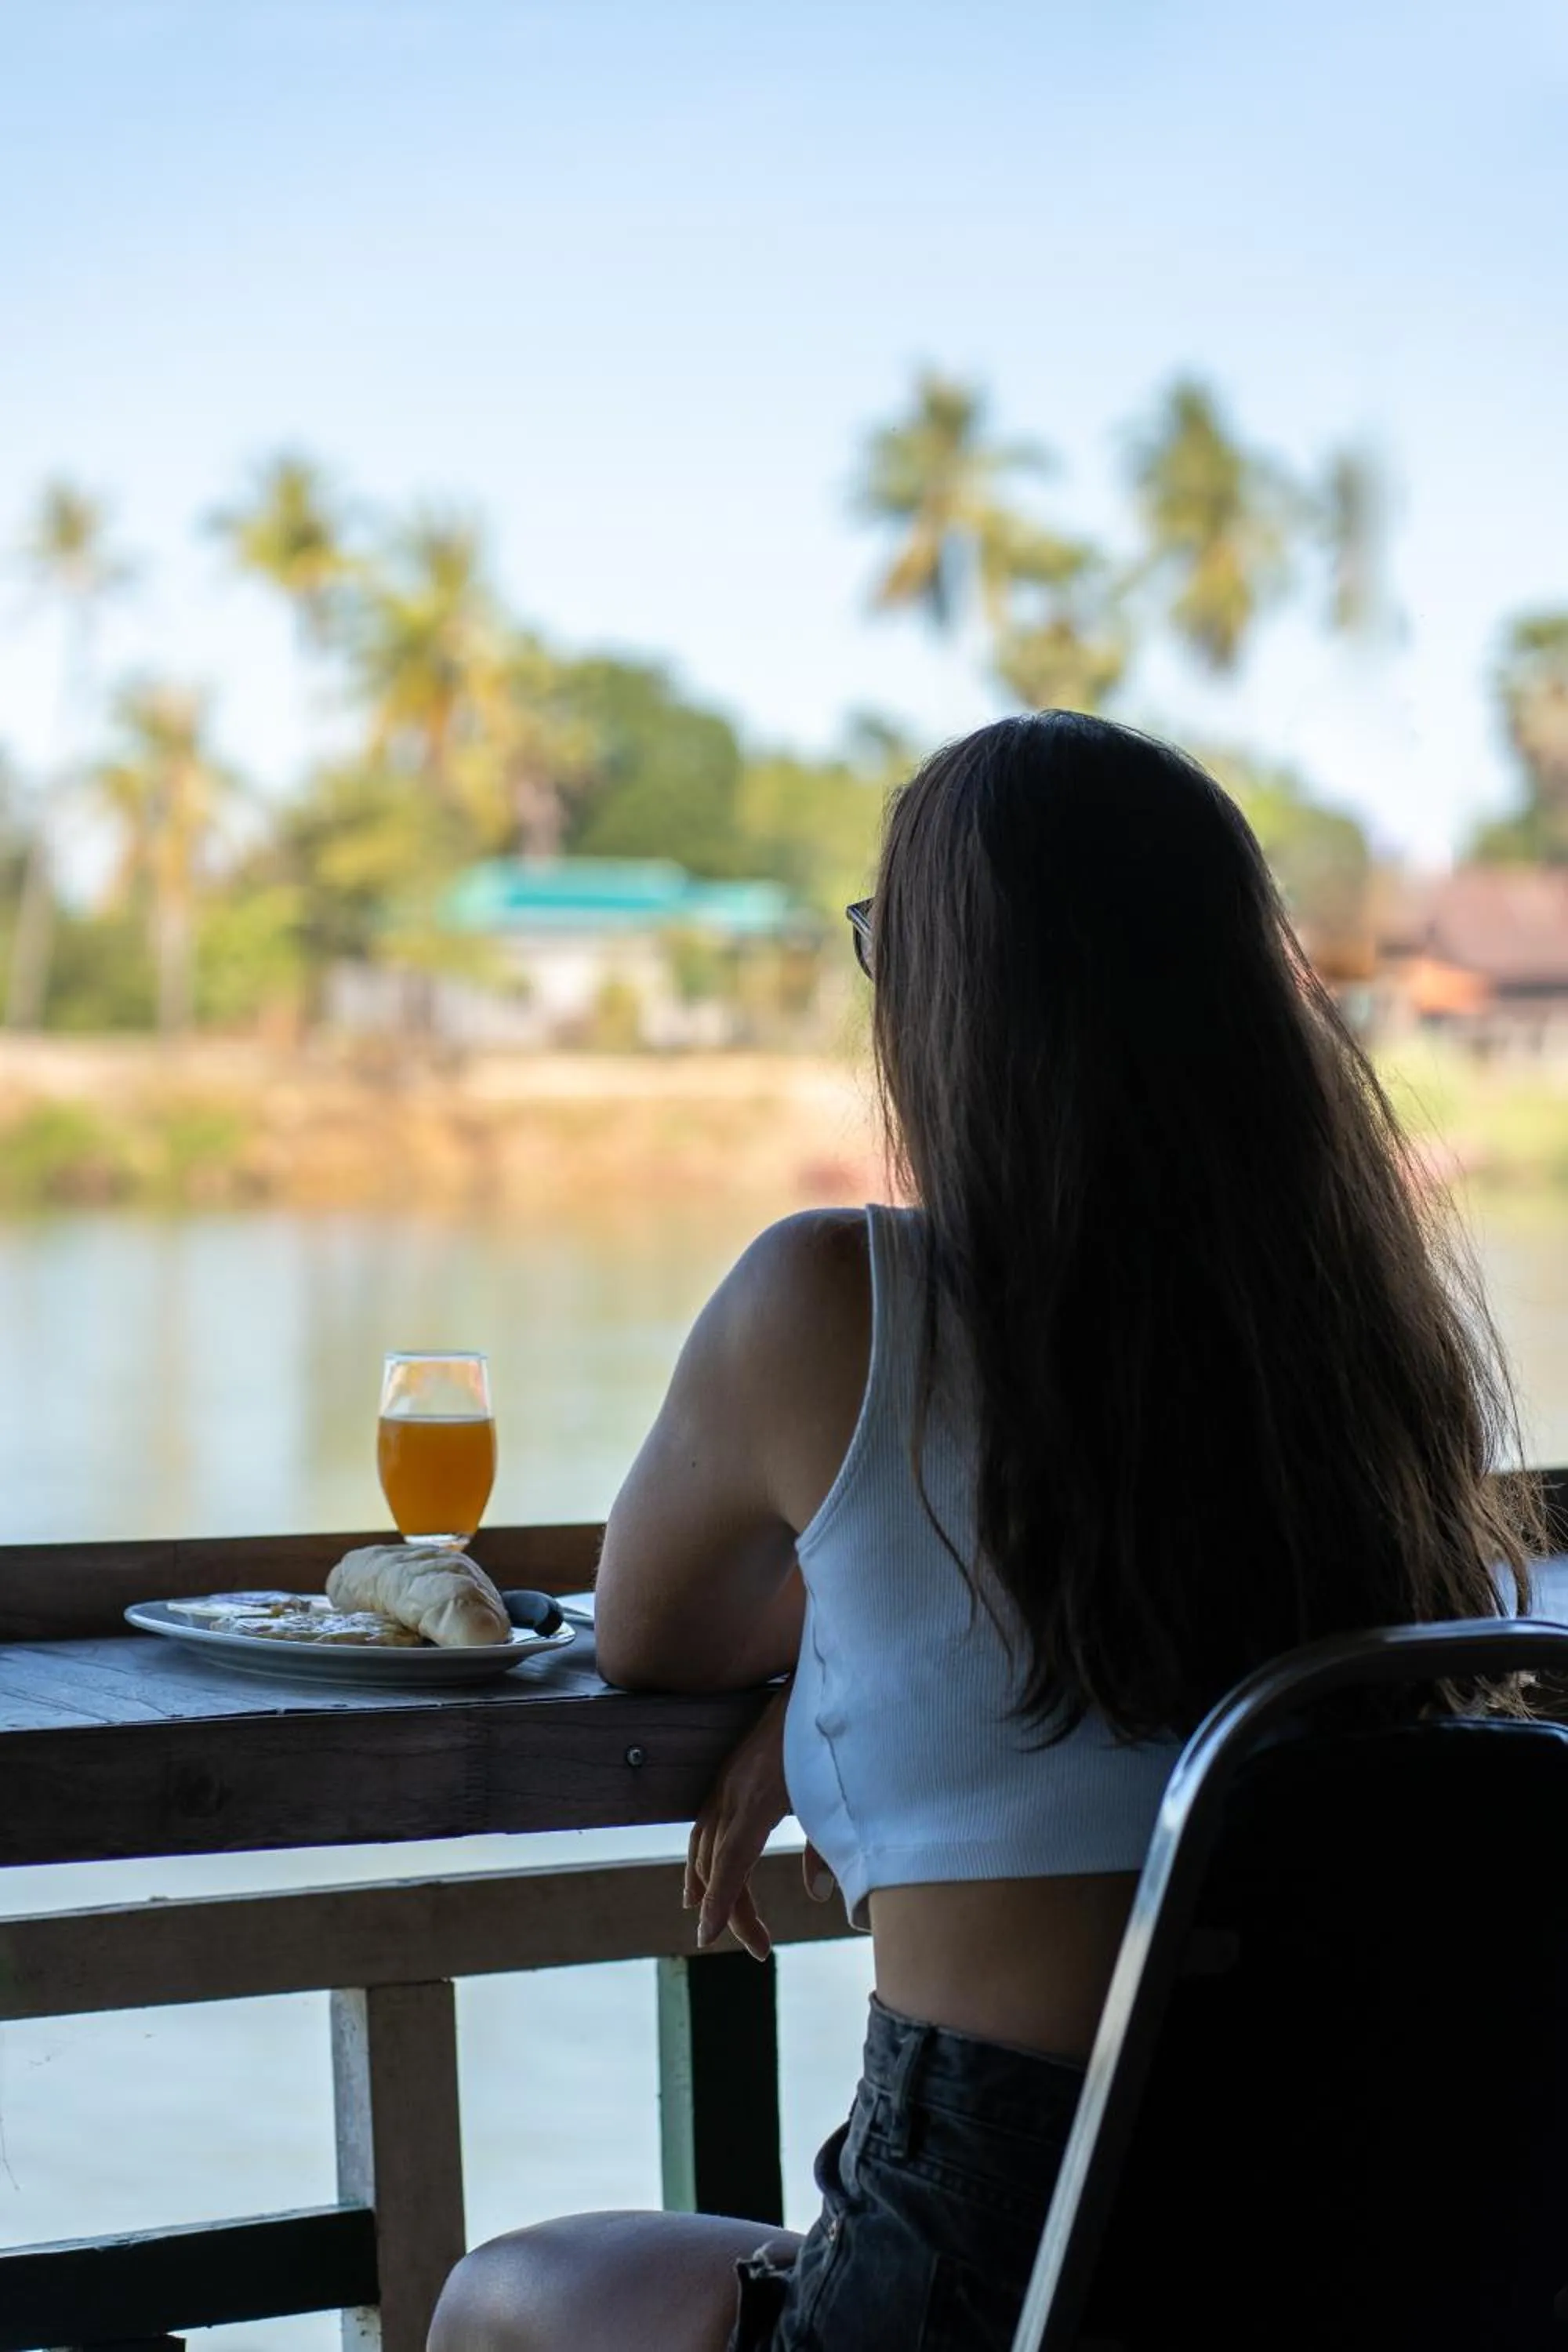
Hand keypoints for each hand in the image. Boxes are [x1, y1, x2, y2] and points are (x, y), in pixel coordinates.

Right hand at [685, 1682, 834, 1960]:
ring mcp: (726, 1782)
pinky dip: (701, 1856)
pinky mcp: (728, 1774)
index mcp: (757, 1801)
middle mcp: (732, 1792)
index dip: (720, 1905)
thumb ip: (827, 1847)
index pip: (730, 1865)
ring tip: (715, 1922)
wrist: (814, 1682)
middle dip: (729, 1909)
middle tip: (760, 1948)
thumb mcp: (834, 1795)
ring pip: (703, 1844)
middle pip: (716, 1863)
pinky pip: (704, 1823)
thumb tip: (819, 1894)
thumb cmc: (829, 1739)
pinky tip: (702, 1875)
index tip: (706, 1937)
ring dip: (708, 1885)